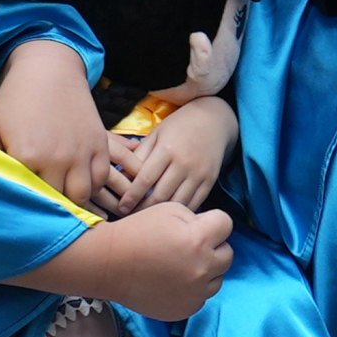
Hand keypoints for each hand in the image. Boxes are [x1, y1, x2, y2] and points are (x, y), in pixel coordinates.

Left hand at [0, 40, 113, 208]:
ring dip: (72, 199)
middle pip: (56, 200)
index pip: (28, 196)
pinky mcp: (99, 145)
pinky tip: (79, 181)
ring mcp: (81, 153)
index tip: (22, 198)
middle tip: (42, 198)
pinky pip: (100, 179)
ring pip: (82, 196)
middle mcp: (57, 159)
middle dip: (48, 202)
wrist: (49, 69)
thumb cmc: (16, 99)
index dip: (25, 199)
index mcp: (26, 155)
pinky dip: (92, 185)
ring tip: (62, 193)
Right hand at [79, 203, 236, 320]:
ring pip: (218, 278)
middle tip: (188, 246)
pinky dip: (193, 289)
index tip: (198, 225)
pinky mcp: (186, 309)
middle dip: (212, 247)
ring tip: (180, 264)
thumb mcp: (169, 210)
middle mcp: (202, 268)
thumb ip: (197, 218)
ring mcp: (196, 293)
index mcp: (198, 240)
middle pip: (227, 254)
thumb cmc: (136, 232)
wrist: (108, 265)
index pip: (226, 224)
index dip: (212, 222)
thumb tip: (211, 229)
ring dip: (206, 270)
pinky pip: (202, 296)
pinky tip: (173, 280)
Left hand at [107, 100, 229, 214]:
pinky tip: (170, 212)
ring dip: (161, 212)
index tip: (122, 206)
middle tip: (132, 216)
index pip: (145, 179)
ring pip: (177, 202)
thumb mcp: (156, 134)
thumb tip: (122, 176)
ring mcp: (199, 173)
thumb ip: (140, 155)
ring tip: (148, 216)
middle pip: (160, 195)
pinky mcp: (210, 180)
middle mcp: (184, 163)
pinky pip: (194, 202)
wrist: (214, 120)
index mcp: (167, 149)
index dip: (132, 196)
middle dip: (144, 208)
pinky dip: (180, 210)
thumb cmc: (179, 126)